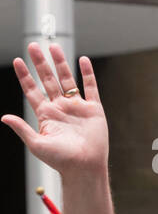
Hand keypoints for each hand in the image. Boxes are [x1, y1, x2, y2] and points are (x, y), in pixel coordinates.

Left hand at [1, 43, 108, 179]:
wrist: (85, 167)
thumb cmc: (60, 160)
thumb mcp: (36, 144)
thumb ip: (21, 128)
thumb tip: (3, 117)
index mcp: (45, 114)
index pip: (32, 90)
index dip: (24, 75)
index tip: (19, 61)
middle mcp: (60, 108)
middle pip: (48, 80)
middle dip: (40, 63)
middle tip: (33, 46)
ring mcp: (77, 107)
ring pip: (67, 80)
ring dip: (60, 63)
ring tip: (53, 46)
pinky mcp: (94, 109)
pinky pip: (91, 87)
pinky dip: (87, 74)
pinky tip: (82, 61)